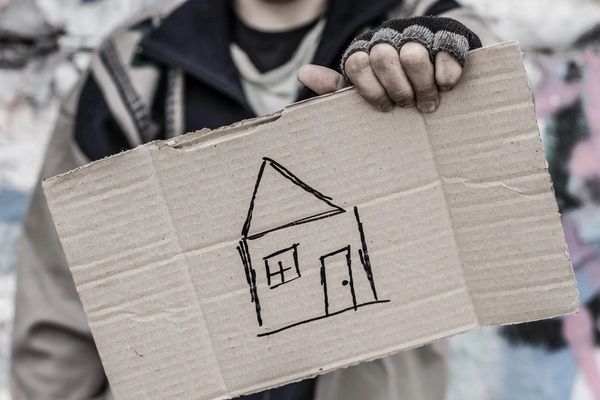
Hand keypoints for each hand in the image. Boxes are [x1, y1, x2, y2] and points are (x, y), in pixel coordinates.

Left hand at [298, 17, 481, 113]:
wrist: (435, 58)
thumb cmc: (393, 82)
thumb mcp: (364, 87)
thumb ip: (336, 85)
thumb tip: (303, 74)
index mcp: (366, 48)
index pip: (356, 64)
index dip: (370, 91)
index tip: (385, 107)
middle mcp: (390, 35)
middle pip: (382, 59)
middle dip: (397, 89)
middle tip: (408, 105)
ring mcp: (419, 32)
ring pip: (413, 56)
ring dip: (422, 86)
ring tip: (428, 102)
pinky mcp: (449, 34)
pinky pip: (446, 53)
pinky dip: (446, 75)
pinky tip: (446, 86)